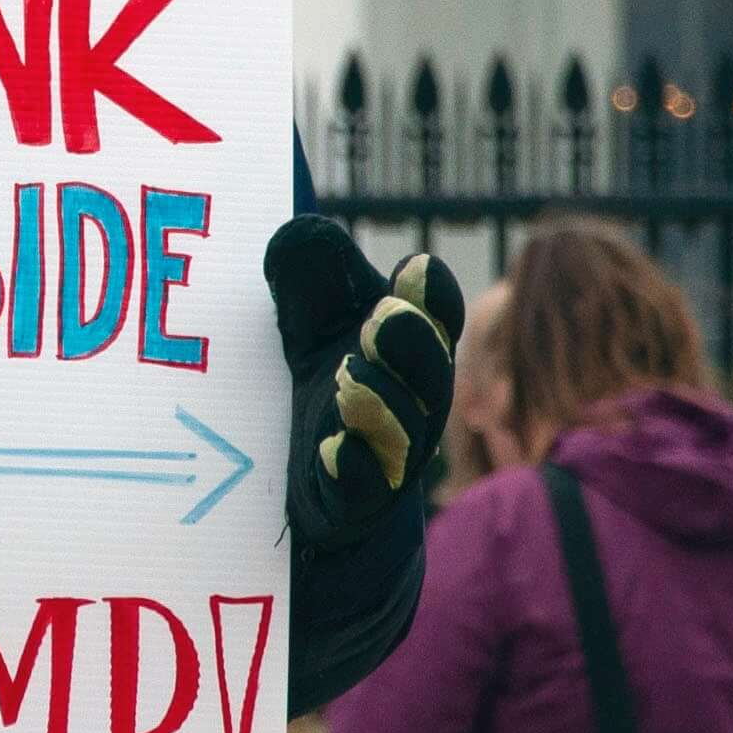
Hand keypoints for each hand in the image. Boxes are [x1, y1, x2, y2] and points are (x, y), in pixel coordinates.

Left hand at [262, 218, 464, 554]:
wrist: (322, 493)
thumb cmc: (329, 388)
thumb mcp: (313, 327)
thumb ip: (312, 280)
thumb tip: (296, 228)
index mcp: (410, 350)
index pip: (436, 318)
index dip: (432, 296)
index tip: (414, 267)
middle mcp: (411, 402)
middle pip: (430, 375)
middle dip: (412, 344)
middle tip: (383, 316)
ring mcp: (385, 456)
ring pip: (400, 433)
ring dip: (381, 401)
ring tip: (350, 376)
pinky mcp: (350, 503)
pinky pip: (361, 491)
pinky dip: (352, 469)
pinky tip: (332, 450)